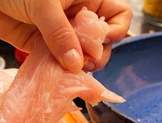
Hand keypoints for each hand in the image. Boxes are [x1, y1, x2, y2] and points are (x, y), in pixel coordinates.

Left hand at [0, 0, 131, 71]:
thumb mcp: (44, 5)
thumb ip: (60, 33)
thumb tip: (76, 64)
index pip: (117, 16)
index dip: (115, 30)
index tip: (100, 40)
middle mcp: (78, 19)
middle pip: (102, 42)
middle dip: (97, 55)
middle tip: (84, 64)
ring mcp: (62, 35)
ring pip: (80, 57)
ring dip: (77, 68)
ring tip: (68, 72)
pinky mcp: (44, 48)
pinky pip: (58, 64)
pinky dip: (58, 72)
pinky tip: (55, 76)